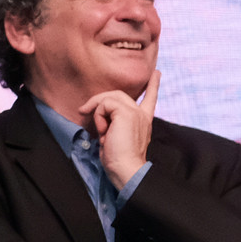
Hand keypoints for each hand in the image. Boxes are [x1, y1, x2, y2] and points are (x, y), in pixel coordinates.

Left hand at [77, 70, 158, 191]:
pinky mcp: (127, 113)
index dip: (153, 85)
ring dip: (97, 112)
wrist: (127, 168)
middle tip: (83, 111)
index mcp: (144, 121)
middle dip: (99, 101)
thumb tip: (98, 114)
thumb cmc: (119, 159)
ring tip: (99, 129)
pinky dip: (98, 116)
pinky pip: (105, 104)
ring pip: (110, 97)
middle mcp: (142, 115)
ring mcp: (136, 113)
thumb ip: (113, 124)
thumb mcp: (115, 138)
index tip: (157, 73)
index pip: (150, 99)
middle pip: (119, 95)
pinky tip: (103, 130)